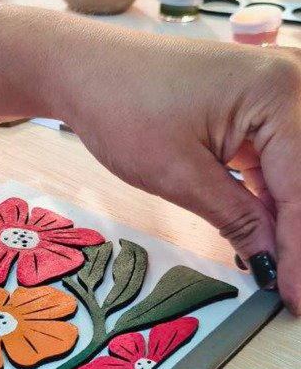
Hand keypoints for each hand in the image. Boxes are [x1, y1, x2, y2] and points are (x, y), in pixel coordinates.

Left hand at [46, 26, 300, 313]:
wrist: (88, 71)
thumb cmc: (123, 108)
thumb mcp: (180, 176)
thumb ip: (237, 219)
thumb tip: (270, 262)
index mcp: (279, 94)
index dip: (297, 251)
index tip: (295, 296)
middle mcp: (291, 84)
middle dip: (295, 237)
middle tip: (291, 291)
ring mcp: (277, 93)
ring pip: (296, 174)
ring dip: (287, 222)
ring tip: (280, 271)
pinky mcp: (259, 107)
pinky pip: (280, 162)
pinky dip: (273, 201)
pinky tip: (266, 238)